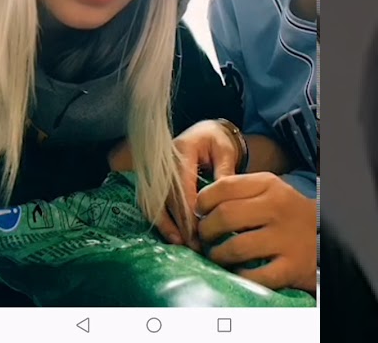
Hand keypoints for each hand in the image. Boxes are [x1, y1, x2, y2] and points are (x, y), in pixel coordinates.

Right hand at [152, 120, 240, 248]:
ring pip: (155, 202)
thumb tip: (225, 201)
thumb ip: (225, 172)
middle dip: (180, 222)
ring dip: (167, 225)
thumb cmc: (217, 142)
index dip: (188, 208)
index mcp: (182, 150)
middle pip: (167, 196)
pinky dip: (161, 221)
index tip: (199, 229)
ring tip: (182, 244)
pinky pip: (151, 204)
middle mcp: (163, 161)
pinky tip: (173, 236)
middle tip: (194, 244)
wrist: (206, 133)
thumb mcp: (226, 152)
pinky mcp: (155, 183)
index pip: (181, 183)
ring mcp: (156, 172)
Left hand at [196, 172, 317, 292]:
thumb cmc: (285, 212)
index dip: (202, 202)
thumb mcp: (267, 190)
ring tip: (217, 255)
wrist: (324, 236)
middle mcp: (278, 208)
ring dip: (217, 255)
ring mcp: (286, 238)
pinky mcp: (291, 266)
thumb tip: (198, 205)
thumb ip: (237, 192)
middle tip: (204, 237)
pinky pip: (254, 275)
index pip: (223, 187)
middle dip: (205, 230)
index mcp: (268, 185)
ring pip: (235, 248)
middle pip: (224, 216)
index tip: (199, 213)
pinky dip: (239, 274)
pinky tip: (238, 270)